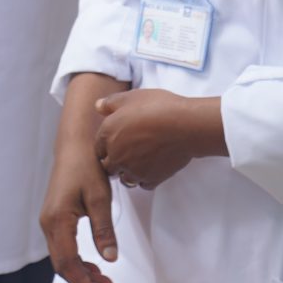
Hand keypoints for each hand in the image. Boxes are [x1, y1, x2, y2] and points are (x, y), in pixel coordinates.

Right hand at [41, 74, 123, 282]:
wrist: (74, 146)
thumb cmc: (87, 167)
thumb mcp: (100, 198)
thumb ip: (104, 230)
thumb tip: (110, 259)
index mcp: (57, 220)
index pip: (67, 261)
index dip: (81, 282)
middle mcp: (49, 224)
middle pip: (63, 265)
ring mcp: (50, 222)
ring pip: (63, 258)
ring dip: (83, 274)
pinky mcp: (56, 219)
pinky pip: (64, 248)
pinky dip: (79, 262)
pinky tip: (95, 268)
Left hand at [93, 88, 220, 189]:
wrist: (184, 125)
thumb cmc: (158, 107)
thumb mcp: (131, 97)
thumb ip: (111, 103)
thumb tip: (98, 106)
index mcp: (108, 135)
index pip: (98, 148)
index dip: (107, 146)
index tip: (117, 142)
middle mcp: (117, 155)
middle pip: (108, 167)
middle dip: (115, 162)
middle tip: (127, 154)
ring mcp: (133, 170)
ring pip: (125, 179)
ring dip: (129, 173)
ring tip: (140, 163)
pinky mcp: (151, 178)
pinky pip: (143, 184)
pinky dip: (146, 178)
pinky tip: (153, 167)